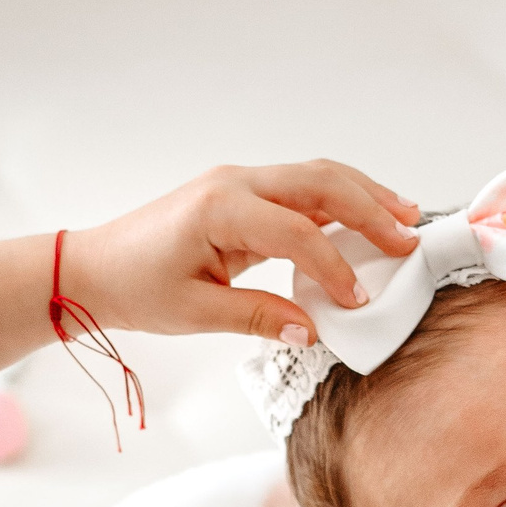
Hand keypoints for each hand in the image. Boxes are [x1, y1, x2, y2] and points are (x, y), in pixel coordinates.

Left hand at [61, 161, 421, 342]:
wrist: (95, 267)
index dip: (335, 267)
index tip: (358, 300)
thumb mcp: (193, 312)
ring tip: (406, 217)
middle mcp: (235, 183)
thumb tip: (312, 329)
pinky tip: (366, 219)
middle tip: (410, 239)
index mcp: (220, 209)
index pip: (298, 232)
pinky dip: (339, 201)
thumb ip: (257, 317)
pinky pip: (301, 190)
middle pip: (320, 183)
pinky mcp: (243, 195)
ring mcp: (240, 183)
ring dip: (363, 195)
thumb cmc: (135, 287)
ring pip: (316, 177)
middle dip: (370, 208)